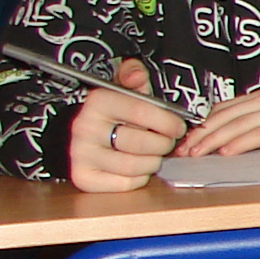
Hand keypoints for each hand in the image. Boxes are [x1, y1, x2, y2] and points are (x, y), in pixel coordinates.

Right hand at [67, 58, 188, 191]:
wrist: (80, 135)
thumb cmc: (113, 113)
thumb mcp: (122, 88)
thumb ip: (134, 75)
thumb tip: (137, 74)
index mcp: (98, 102)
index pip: (141, 111)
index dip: (168, 122)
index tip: (179, 127)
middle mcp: (85, 128)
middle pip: (140, 143)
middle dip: (163, 145)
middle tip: (166, 142)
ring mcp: (81, 154)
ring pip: (134, 166)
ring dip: (152, 162)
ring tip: (153, 154)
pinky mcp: (84, 177)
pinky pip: (125, 184)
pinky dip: (139, 178)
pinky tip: (137, 167)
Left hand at [176, 85, 259, 157]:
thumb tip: (251, 140)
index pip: (226, 107)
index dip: (205, 123)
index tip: (190, 138)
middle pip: (224, 115)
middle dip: (200, 133)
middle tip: (182, 149)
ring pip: (235, 125)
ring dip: (211, 141)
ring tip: (195, 154)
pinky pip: (256, 135)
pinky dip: (236, 144)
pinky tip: (224, 153)